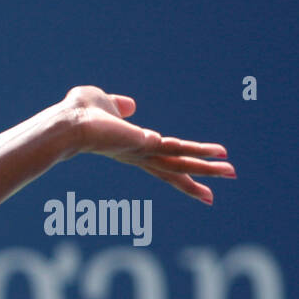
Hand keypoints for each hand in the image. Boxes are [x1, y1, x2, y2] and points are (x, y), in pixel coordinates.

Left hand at [61, 86, 235, 203]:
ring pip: (179, 161)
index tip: (192, 184)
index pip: (159, 162)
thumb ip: (118, 106)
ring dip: (206, 168)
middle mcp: (137, 154)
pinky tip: (216, 154)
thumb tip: (127, 106)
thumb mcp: (103, 104)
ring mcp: (141, 151)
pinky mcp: (143, 144)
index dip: (177, 172)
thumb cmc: (77, 113)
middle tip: (215, 195)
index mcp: (130, 147)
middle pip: (171, 169)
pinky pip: (175, 147)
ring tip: (231, 172)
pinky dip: (196, 150)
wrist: (66, 123)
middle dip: (196, 180)